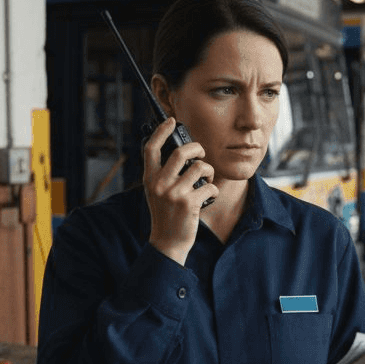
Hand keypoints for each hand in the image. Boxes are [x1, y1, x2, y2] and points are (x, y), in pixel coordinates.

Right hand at [144, 118, 216, 264]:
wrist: (167, 242)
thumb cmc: (165, 215)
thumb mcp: (157, 193)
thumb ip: (164, 174)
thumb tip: (182, 153)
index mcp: (149, 179)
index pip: (151, 148)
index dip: (161, 131)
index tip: (171, 121)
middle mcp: (159, 184)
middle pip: (180, 152)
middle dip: (196, 148)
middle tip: (201, 153)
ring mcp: (174, 194)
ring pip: (200, 167)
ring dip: (209, 171)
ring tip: (207, 179)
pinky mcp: (189, 204)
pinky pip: (210, 186)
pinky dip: (214, 189)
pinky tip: (209, 196)